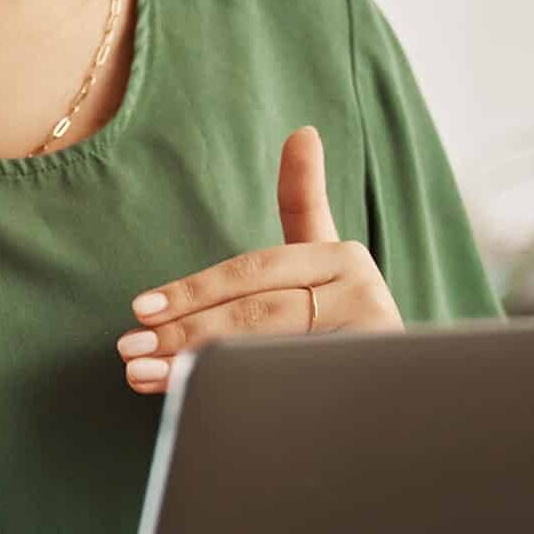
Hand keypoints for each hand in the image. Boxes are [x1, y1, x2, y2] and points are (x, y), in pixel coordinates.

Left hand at [114, 125, 401, 393]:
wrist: (405, 392)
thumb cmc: (347, 320)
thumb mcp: (324, 263)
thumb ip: (305, 202)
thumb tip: (302, 131)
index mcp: (342, 257)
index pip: (251, 273)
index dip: (193, 290)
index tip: (139, 306)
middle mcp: (362, 293)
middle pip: (253, 313)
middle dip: (183, 332)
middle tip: (128, 347)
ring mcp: (369, 341)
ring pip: (263, 354)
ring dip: (194, 366)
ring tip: (141, 374)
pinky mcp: (367, 380)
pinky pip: (284, 388)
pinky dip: (233, 397)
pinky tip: (191, 402)